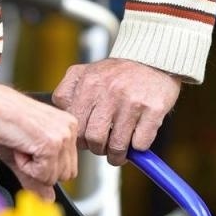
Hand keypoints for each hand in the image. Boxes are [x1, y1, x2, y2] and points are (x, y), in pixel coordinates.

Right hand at [0, 83, 79, 200]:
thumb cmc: (0, 121)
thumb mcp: (23, 153)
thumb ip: (37, 178)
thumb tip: (48, 200)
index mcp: (67, 128)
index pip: (67, 168)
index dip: (43, 167)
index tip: (28, 148)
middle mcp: (70, 129)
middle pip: (65, 176)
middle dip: (40, 170)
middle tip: (23, 148)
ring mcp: (62, 136)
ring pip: (54, 178)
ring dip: (32, 168)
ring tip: (21, 145)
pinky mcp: (50, 143)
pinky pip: (43, 175)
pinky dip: (25, 167)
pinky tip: (18, 146)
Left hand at [51, 58, 179, 164]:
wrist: (153, 60)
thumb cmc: (117, 73)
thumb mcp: (86, 72)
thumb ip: (67, 92)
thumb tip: (60, 116)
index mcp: (90, 83)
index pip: (76, 126)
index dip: (81, 140)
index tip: (87, 141)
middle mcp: (110, 90)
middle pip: (94, 139)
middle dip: (98, 150)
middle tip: (104, 148)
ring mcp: (133, 100)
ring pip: (117, 145)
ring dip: (118, 155)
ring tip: (119, 153)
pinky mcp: (154, 109)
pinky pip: (140, 143)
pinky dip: (138, 148)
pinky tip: (137, 138)